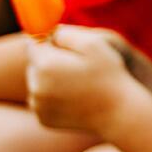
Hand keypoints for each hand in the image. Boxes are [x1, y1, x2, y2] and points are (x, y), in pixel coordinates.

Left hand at [25, 24, 142, 134]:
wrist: (117, 112)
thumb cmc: (109, 75)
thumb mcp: (94, 44)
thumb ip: (66, 33)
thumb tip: (49, 32)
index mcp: (45, 65)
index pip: (34, 43)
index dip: (49, 40)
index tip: (63, 44)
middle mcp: (35, 87)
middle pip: (34, 64)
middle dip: (50, 60)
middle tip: (77, 65)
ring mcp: (37, 106)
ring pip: (37, 83)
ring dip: (50, 79)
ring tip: (77, 82)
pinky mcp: (42, 119)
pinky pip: (42, 101)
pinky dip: (53, 97)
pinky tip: (74, 97)